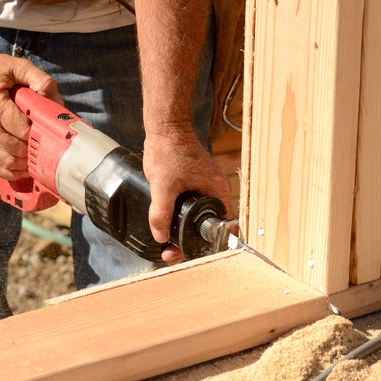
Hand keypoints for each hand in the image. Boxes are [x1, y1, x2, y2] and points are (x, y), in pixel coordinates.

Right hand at [0, 52, 59, 178]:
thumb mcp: (16, 65)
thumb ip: (37, 78)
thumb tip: (52, 95)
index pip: (24, 132)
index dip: (40, 133)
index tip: (50, 130)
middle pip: (17, 151)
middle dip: (35, 150)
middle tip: (48, 144)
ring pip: (6, 163)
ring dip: (24, 164)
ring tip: (38, 157)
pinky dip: (9, 172)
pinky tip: (23, 168)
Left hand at [143, 130, 231, 265]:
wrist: (166, 128)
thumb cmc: (169, 150)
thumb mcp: (162, 185)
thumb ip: (160, 212)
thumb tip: (160, 236)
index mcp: (216, 192)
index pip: (219, 227)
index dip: (204, 244)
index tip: (186, 253)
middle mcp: (215, 191)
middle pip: (206, 226)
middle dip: (188, 242)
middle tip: (170, 253)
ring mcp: (205, 187)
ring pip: (197, 217)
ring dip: (182, 230)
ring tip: (167, 243)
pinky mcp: (194, 184)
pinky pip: (190, 206)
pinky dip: (180, 217)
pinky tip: (168, 225)